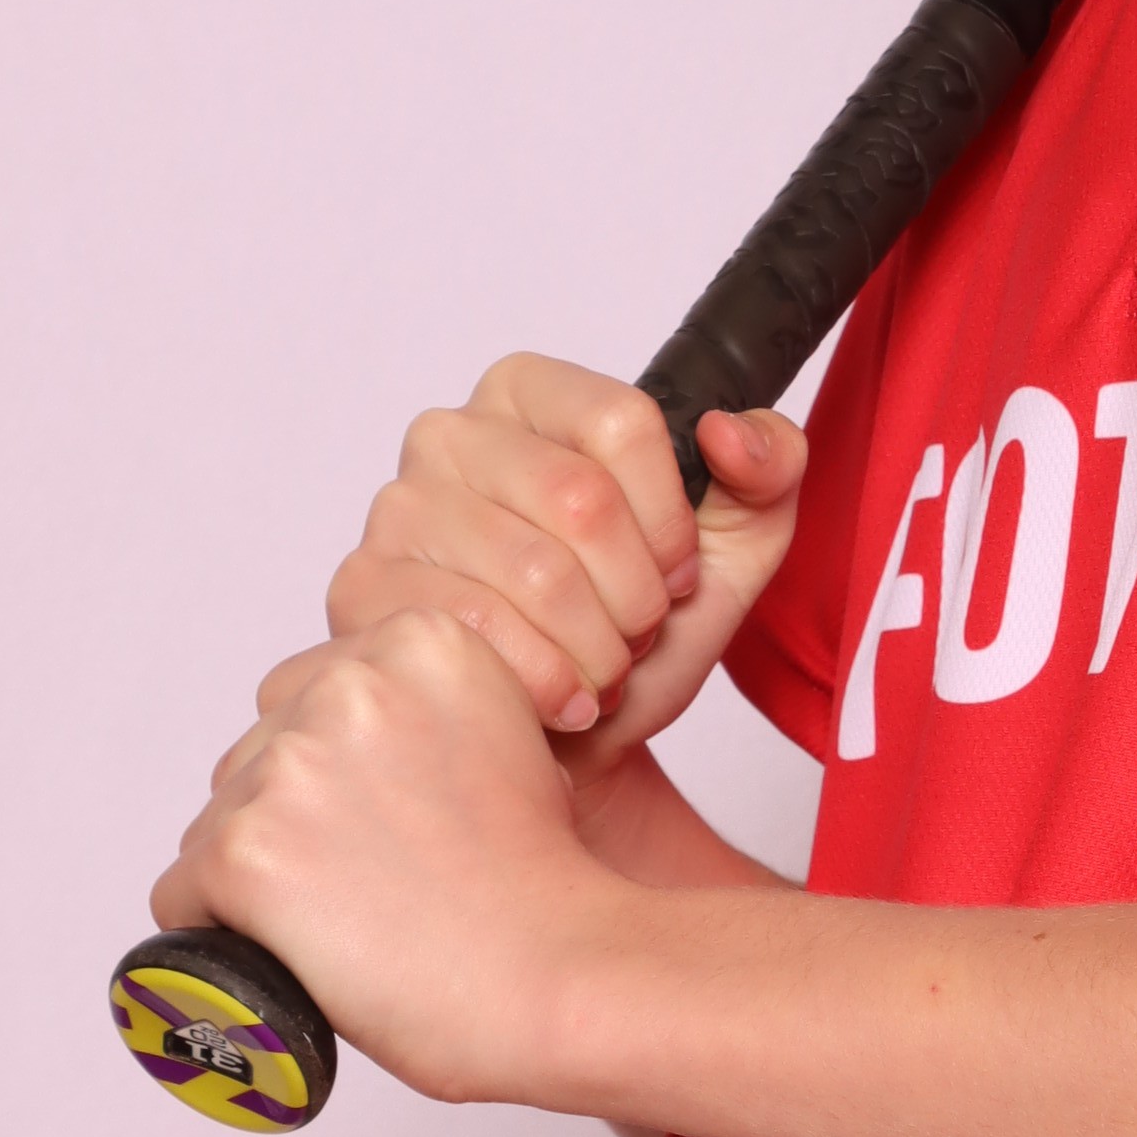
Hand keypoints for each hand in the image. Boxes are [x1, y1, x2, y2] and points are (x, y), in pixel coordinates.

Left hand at [154, 610, 629, 1104]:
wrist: (563, 976)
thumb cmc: (543, 887)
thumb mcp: (507, 741)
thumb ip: (420, 713)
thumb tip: (333, 750)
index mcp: (422, 640)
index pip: (309, 696)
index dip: (343, 777)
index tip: (398, 824)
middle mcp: (349, 682)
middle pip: (256, 757)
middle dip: (295, 822)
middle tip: (379, 882)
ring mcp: (291, 765)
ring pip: (216, 826)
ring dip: (263, 879)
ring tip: (355, 921)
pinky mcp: (246, 850)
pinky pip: (180, 898)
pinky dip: (224, 937)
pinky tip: (297, 953)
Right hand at [315, 355, 805, 775]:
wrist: (579, 742)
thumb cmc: (644, 633)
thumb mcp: (736, 546)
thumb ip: (770, 468)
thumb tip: (730, 432)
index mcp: (532, 394)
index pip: (622, 420)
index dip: (671, 517)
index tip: (678, 570)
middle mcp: (450, 433)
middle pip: (579, 498)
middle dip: (636, 594)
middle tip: (639, 633)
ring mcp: (397, 509)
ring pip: (534, 572)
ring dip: (597, 646)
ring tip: (603, 667)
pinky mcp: (366, 589)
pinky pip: (475, 630)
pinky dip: (547, 681)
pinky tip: (563, 700)